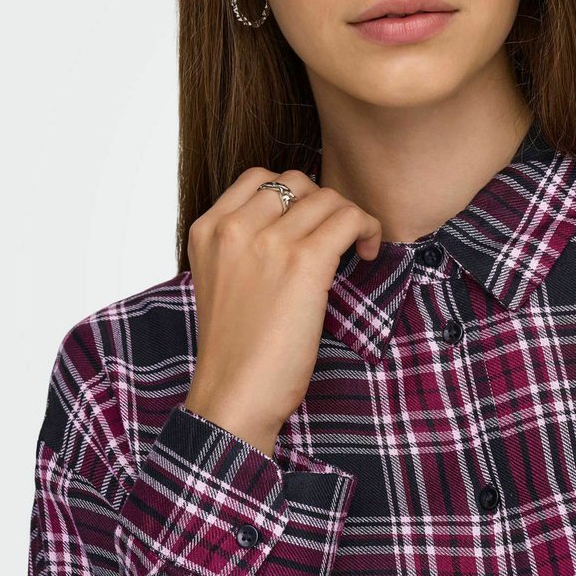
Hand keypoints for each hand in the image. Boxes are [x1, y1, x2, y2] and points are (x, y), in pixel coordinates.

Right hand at [183, 166, 381, 456]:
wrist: (233, 396)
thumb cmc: (234, 352)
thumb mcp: (220, 283)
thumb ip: (242, 248)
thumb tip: (292, 226)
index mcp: (208, 230)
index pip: (258, 178)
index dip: (294, 195)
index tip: (309, 224)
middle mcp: (234, 227)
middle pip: (296, 182)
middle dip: (322, 204)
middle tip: (335, 237)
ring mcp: (268, 241)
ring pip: (327, 198)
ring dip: (349, 218)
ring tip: (356, 247)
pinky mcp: (304, 262)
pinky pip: (348, 218)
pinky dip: (367, 228)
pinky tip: (367, 253)